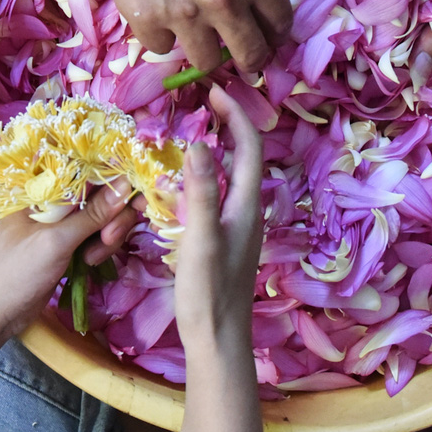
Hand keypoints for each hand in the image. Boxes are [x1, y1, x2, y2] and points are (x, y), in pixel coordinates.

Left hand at [0, 183, 144, 339]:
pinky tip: (89, 263)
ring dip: (106, 237)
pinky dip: (99, 248)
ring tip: (91, 259)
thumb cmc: (16, 272)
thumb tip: (127, 184)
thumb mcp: (56, 241)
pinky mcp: (66, 245)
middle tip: (107, 240)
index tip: (137, 199)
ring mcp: (60, 224)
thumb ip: (92, 214)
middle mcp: (53, 200)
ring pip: (102, 219)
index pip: (87, 171)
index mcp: (42, 188)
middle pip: (101, 196)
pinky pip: (94, 237)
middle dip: (112, 218)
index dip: (116, 182)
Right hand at [78, 0, 292, 74]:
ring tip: (193, 29)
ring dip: (203, 48)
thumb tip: (249, 12)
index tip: (266, 35)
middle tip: (238, 52)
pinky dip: (161, 34)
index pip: (280, 24)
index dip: (274, 34)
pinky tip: (157, 10)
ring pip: (206, 62)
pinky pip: (162, 48)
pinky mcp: (145, 19)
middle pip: (251, 56)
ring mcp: (184, 13)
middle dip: (249, 57)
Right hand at [172, 86, 266, 355]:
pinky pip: (217, 197)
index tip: (215, 91)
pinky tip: (183, 182)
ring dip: (216, 150)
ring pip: (231, 178)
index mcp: (246, 207)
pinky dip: (204, 177)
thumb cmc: (209, 293)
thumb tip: (200, 144)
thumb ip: (201, 191)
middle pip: (243, 158)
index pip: (249, 148)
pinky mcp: (223, 242)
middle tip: (202, 103)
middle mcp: (246, 212)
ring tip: (192, 130)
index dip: (236, 116)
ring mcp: (236, 228)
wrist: (218, 341)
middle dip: (228, 126)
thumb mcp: (200, 239)